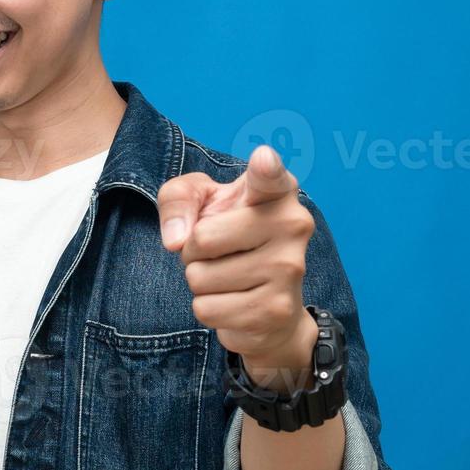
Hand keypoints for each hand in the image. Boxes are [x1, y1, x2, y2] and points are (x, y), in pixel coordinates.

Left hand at [156, 145, 316, 383]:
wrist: (268, 308)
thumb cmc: (229, 240)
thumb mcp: (199, 204)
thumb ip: (177, 200)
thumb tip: (176, 240)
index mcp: (276, 191)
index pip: (269, 174)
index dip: (264, 166)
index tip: (264, 159)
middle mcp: (293, 224)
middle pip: (203, 238)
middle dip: (192, 251)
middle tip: (218, 252)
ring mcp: (290, 269)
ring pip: (200, 278)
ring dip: (200, 282)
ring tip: (228, 277)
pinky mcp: (277, 310)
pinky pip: (206, 309)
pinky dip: (208, 308)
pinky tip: (234, 302)